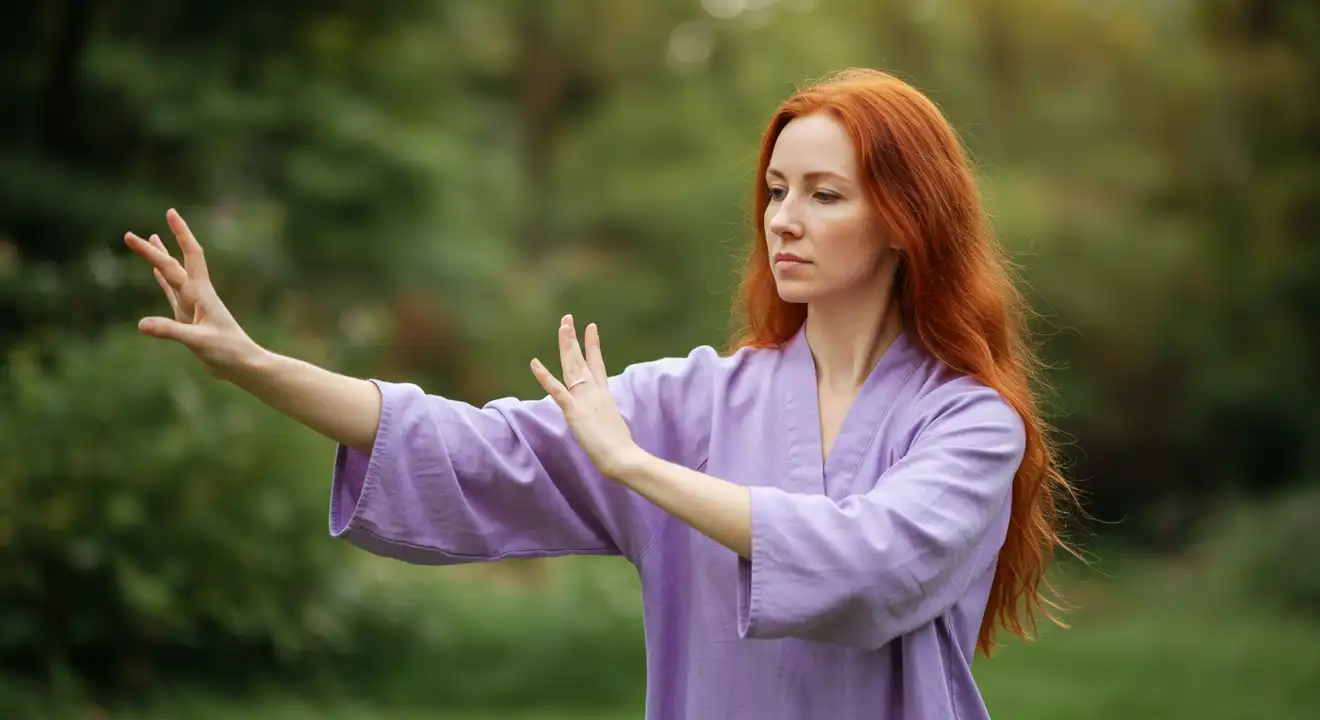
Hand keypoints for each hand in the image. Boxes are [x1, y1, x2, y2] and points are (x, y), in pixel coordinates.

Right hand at [124, 208, 261, 379]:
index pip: (189, 256)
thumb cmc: (227, 352)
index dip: (181, 233)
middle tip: (128, 235)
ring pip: (172, 275)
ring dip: (161, 257)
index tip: (170, 212)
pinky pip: (171, 293)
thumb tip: (141, 324)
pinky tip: (156, 273)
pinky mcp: (188, 317)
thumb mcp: (197, 342)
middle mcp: (196, 294)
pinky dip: (162, 280)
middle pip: (172, 265)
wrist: (242, 365)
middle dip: (153, 249)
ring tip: (151, 236)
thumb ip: (170, 331)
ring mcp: (192, 305)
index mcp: (201, 293)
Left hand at [530, 315, 644, 478]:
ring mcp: (584, 399)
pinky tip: (534, 363)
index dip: (593, 345)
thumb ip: (605, 415)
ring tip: (562, 326)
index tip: (591, 327)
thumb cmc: (620, 448)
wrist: (622, 456)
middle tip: (567, 319)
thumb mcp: (612, 424)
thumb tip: (603, 417)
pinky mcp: (574, 411)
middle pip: (581, 360)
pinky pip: (557, 389)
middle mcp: (594, 391)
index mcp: (604, 394)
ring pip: (572, 367)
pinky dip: (544, 376)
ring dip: (566, 345)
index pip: (597, 364)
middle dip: (574, 338)